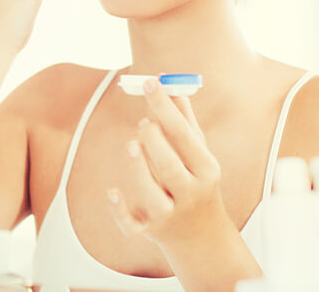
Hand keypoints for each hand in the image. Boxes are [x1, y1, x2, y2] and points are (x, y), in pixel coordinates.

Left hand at [107, 78, 227, 251]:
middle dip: (155, 141)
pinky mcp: (150, 229)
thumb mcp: (198, 153)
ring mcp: (169, 213)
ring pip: (152, 194)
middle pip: (170, 167)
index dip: (165, 107)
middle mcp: (190, 192)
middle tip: (143, 120)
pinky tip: (112, 191)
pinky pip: (132, 225)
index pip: (184, 135)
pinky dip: (120, 210)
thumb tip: (173, 85)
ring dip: (140, 169)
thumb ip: (185, 120)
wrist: (202, 235)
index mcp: (205, 169)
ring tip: (132, 143)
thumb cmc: (196, 181)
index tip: (149, 82)